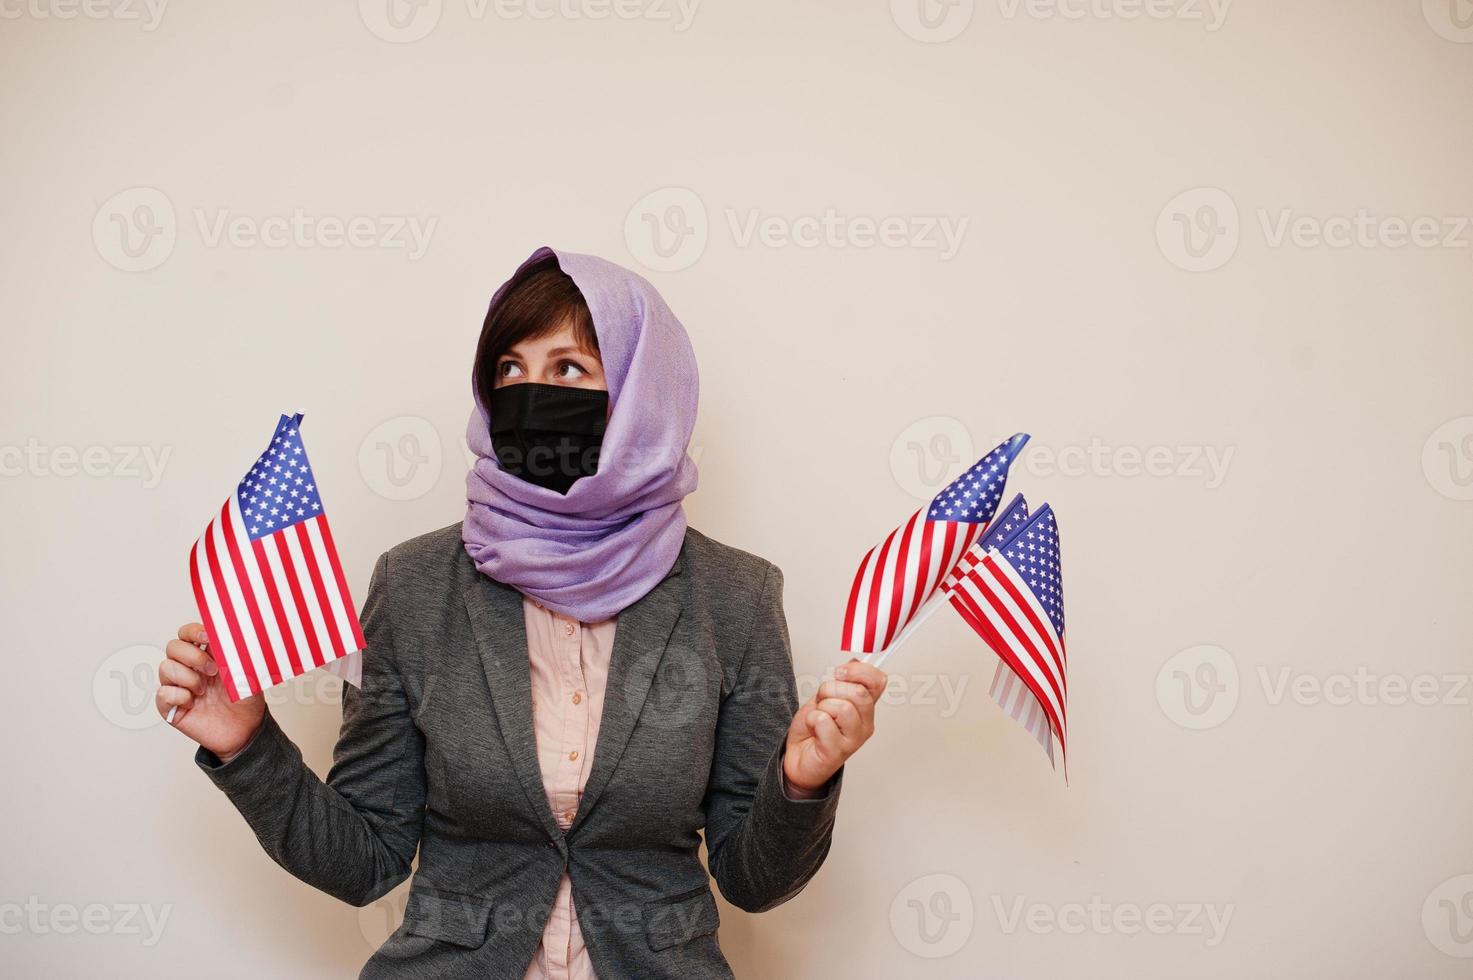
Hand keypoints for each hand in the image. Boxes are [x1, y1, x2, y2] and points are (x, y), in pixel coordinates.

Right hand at [157, 623, 264, 762]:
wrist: (245, 730)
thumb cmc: (245, 699)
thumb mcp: (248, 672)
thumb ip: (237, 653)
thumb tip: (233, 633)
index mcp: (206, 654)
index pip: (187, 633)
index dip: (192, 631)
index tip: (207, 638)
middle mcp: (188, 668)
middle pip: (173, 647)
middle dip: (193, 656)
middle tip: (214, 671)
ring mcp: (178, 686)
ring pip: (165, 667)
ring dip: (188, 678)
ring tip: (204, 691)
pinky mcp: (170, 707)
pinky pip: (162, 693)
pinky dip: (178, 696)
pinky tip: (192, 703)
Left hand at [783, 657, 887, 792]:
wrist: (797, 757)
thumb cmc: (813, 729)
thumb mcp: (827, 697)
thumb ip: (841, 683)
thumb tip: (854, 661)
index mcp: (865, 708)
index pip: (878, 682)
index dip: (859, 671)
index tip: (840, 672)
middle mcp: (865, 723)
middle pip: (859, 693)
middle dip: (831, 689)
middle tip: (822, 700)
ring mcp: (854, 739)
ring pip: (841, 707)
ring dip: (821, 707)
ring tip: (817, 717)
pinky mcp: (838, 751)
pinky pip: (823, 721)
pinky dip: (811, 720)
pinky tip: (813, 729)